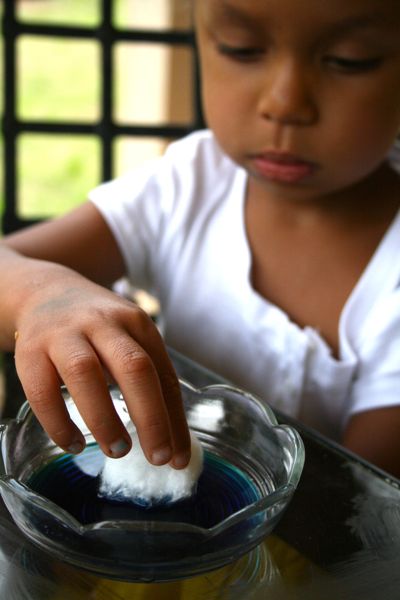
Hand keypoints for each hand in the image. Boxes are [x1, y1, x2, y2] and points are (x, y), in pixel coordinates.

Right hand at [13, 263, 190, 468]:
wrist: (44, 293)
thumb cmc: (96, 327)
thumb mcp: (128, 338)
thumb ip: (148, 378)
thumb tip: (172, 439)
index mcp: (136, 323)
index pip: (163, 374)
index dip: (173, 419)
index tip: (178, 458)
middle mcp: (103, 323)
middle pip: (134, 368)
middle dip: (151, 417)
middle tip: (157, 457)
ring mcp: (64, 334)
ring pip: (86, 374)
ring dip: (105, 419)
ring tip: (119, 451)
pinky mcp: (30, 350)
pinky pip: (43, 391)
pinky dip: (59, 423)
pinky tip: (73, 444)